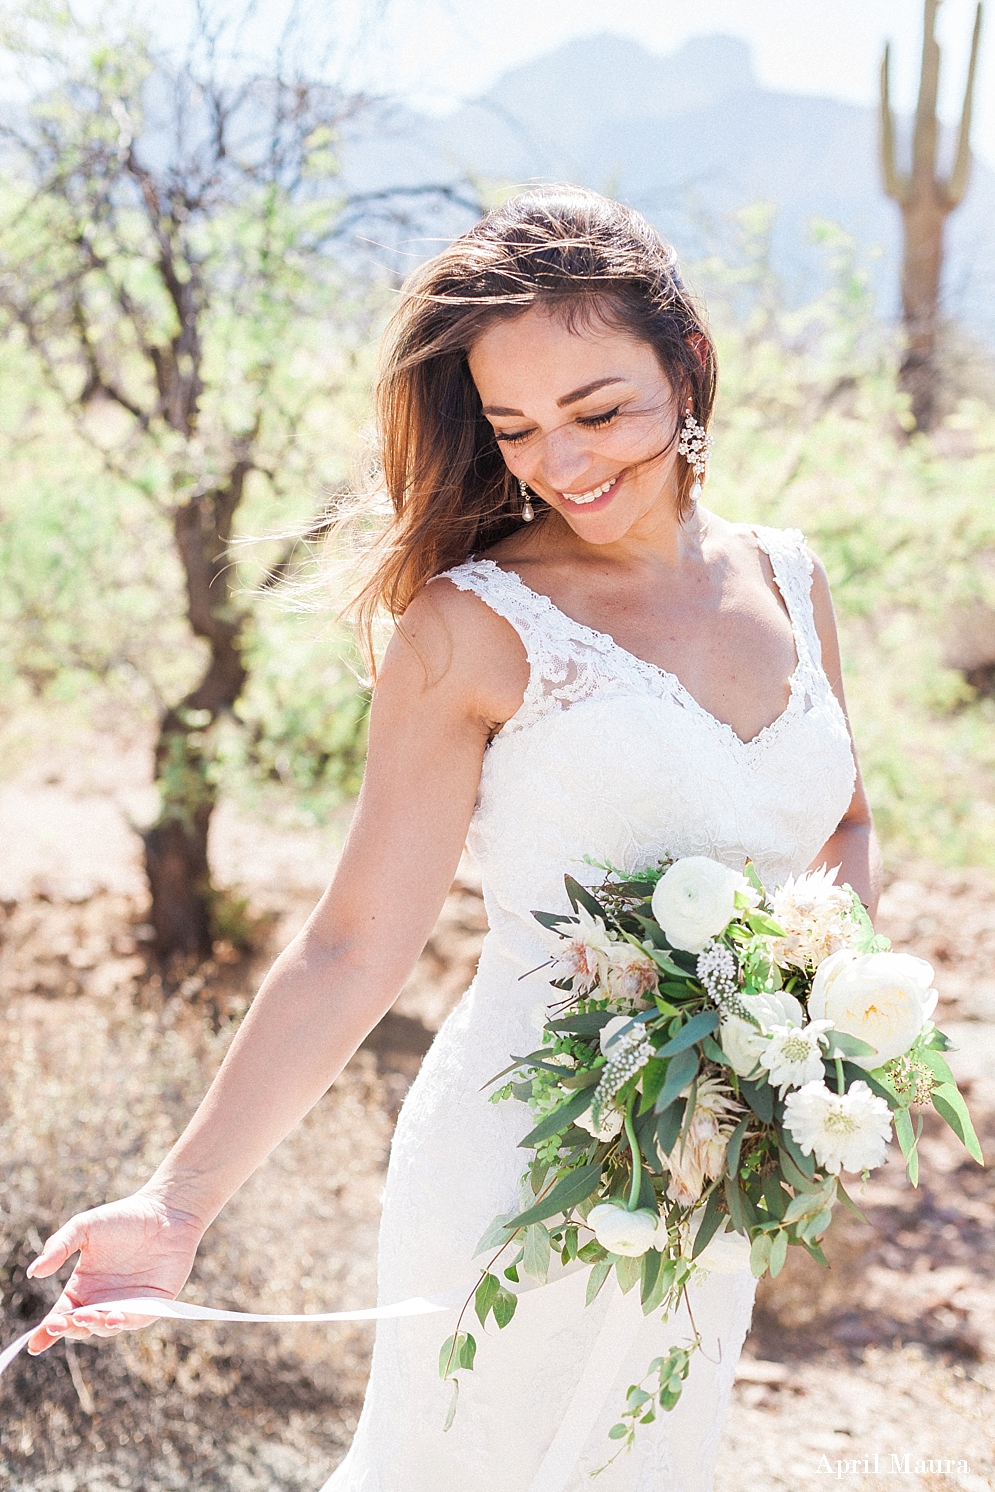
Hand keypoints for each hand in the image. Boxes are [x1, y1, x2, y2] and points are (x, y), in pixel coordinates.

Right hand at [25, 1190, 204, 1354]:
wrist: (166, 1211)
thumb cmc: (123, 1217)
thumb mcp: (84, 1227)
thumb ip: (58, 1247)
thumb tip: (33, 1272)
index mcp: (83, 1289)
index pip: (60, 1316)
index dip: (46, 1332)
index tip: (34, 1343)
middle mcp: (103, 1302)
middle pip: (82, 1327)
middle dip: (70, 1329)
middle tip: (62, 1321)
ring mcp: (128, 1305)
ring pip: (107, 1327)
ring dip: (96, 1325)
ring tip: (89, 1315)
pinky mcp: (154, 1304)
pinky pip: (138, 1319)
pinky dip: (126, 1321)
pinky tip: (115, 1315)